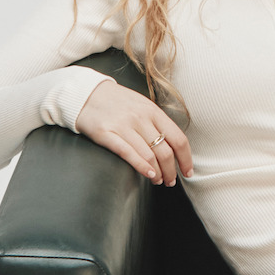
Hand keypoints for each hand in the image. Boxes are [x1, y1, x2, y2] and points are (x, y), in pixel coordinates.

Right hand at [75, 79, 192, 187]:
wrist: (86, 94)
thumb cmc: (118, 102)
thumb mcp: (142, 105)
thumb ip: (157, 122)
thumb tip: (174, 145)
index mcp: (153, 111)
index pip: (178, 138)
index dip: (186, 158)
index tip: (188, 171)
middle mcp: (141, 118)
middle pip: (165, 151)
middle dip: (172, 170)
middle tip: (171, 181)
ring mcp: (124, 126)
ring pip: (149, 155)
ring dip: (158, 173)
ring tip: (159, 181)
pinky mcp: (107, 134)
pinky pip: (128, 153)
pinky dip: (141, 166)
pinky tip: (149, 174)